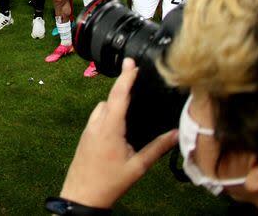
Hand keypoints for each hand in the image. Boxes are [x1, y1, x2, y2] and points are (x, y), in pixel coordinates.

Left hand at [59, 58, 177, 208]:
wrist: (81, 195)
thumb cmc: (109, 182)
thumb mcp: (137, 166)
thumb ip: (157, 148)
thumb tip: (176, 134)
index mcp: (109, 128)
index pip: (118, 96)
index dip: (125, 77)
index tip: (131, 63)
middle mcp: (96, 124)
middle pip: (110, 99)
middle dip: (123, 87)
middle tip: (136, 76)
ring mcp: (88, 129)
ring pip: (102, 107)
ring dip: (115, 102)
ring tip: (131, 99)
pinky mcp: (85, 136)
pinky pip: (97, 117)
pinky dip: (108, 112)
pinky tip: (119, 120)